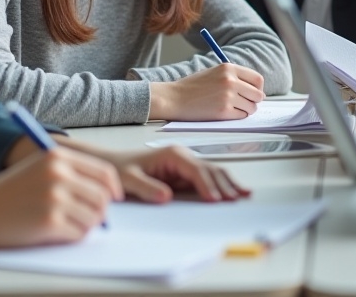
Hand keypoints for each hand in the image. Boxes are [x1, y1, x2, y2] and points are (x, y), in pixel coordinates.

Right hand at [0, 144, 122, 247]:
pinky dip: (72, 236)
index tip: (113, 198)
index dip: (112, 188)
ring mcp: (56, 198)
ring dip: (85, 225)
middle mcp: (60, 174)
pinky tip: (54, 232)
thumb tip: (106, 190)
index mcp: (58, 156)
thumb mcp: (39, 168)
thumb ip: (71, 173)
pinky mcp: (50, 222)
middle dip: (99, 211)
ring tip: (65, 224)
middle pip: (103, 197)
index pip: (104, 172)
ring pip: (94, 217)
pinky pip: (79, 234)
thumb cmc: (8, 193)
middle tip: (88, 218)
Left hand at [85, 144, 251, 202]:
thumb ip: (146, 188)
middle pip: (210, 170)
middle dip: (224, 185)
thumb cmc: (121, 169)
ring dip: (228, 184)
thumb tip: (167, 197)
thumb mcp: (129, 180)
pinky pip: (208, 178)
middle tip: (236, 200)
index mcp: (173, 155)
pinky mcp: (186, 173)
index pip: (197, 171)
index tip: (216, 200)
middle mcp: (183, 156)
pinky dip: (222, 185)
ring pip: (213, 173)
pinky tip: (234, 190)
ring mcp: (186, 164)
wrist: (112, 163)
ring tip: (243, 195)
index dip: (208, 186)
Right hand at [148, 63, 264, 120]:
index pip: (257, 79)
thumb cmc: (193, 87)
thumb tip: (256, 90)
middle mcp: (230, 80)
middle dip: (254, 101)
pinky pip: (241, 116)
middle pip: (258, 95)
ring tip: (233, 108)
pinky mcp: (223, 111)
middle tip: (245, 104)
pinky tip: (226, 113)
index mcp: (229, 68)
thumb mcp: (214, 72)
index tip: (253, 93)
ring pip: (251, 107)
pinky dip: (237, 116)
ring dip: (246, 110)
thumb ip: (234, 77)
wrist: (174, 98)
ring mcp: (227, 96)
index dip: (258, 88)